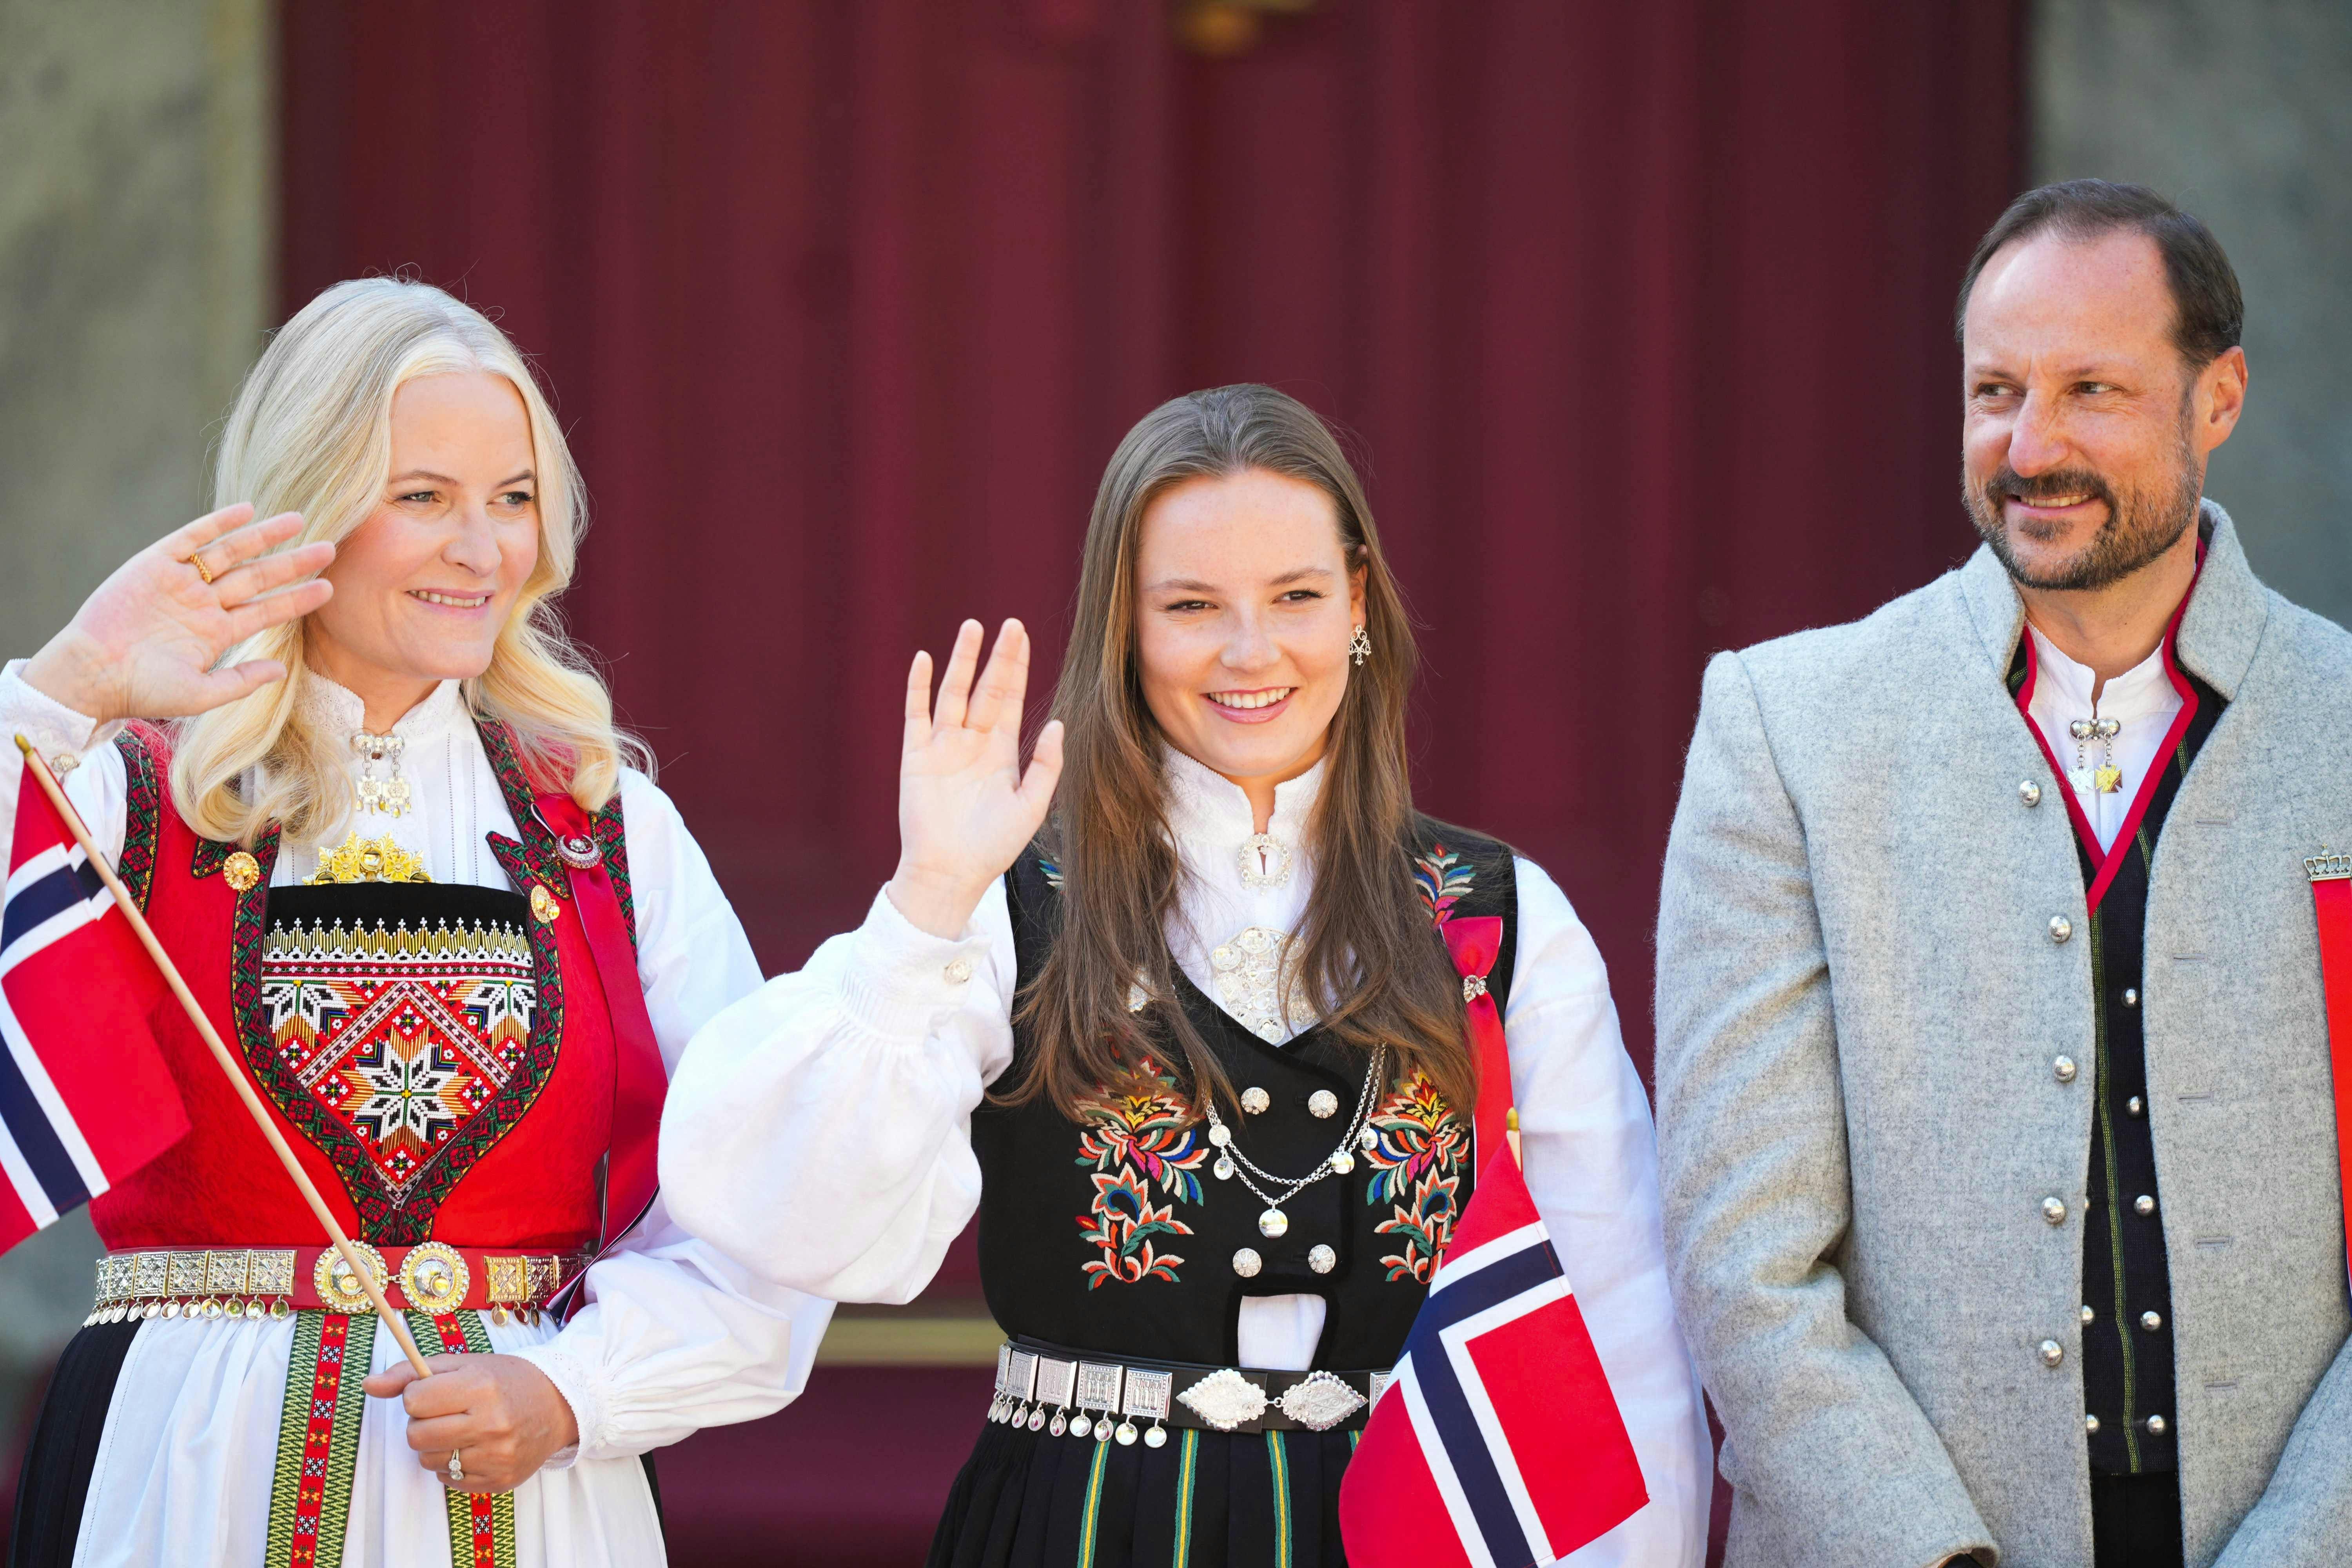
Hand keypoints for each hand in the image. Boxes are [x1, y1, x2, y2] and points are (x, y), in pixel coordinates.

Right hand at [18, 503, 333, 723]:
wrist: (92, 675)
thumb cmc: (143, 691)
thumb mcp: (200, 693)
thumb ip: (242, 681)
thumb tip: (283, 669)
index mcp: (217, 633)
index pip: (268, 611)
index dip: (298, 599)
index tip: (329, 588)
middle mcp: (203, 604)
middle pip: (258, 577)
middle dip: (292, 563)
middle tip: (330, 548)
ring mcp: (180, 582)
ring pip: (230, 553)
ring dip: (262, 536)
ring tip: (297, 521)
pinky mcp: (153, 564)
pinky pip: (190, 538)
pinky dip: (215, 524)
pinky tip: (245, 510)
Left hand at [364, 1351, 579, 1493]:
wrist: (560, 1403)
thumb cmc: (505, 1379)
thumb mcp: (463, 1363)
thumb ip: (411, 1373)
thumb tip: (367, 1384)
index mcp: (479, 1386)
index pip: (413, 1400)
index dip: (419, 1396)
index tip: (437, 1392)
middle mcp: (490, 1423)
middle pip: (415, 1436)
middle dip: (422, 1424)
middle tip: (446, 1413)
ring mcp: (496, 1456)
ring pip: (429, 1461)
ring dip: (437, 1446)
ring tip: (462, 1430)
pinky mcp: (500, 1480)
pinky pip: (449, 1480)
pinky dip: (454, 1466)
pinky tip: (475, 1447)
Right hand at [885, 618, 1064, 938]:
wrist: (951, 873)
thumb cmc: (993, 846)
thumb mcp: (1032, 806)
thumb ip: (1046, 765)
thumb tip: (1057, 723)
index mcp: (1001, 752)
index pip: (1011, 699)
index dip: (1018, 667)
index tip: (1023, 636)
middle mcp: (972, 742)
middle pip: (986, 688)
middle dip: (998, 657)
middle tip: (1009, 623)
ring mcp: (943, 746)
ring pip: (953, 692)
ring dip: (962, 661)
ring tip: (973, 628)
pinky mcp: (917, 755)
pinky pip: (917, 714)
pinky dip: (920, 687)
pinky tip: (925, 660)